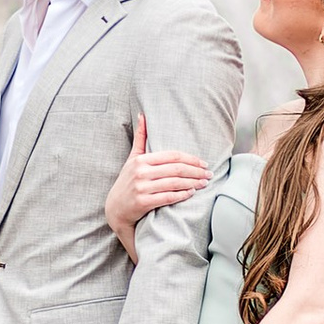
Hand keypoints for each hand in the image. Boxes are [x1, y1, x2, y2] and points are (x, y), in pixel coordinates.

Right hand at [104, 112, 213, 251]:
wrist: (115, 209)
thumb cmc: (127, 181)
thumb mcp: (132, 158)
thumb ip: (140, 138)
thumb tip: (143, 115)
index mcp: (141, 159)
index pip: (172, 156)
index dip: (191, 159)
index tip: (203, 163)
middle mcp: (140, 172)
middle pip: (176, 169)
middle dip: (196, 171)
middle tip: (209, 174)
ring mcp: (141, 187)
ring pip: (174, 183)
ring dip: (193, 183)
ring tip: (204, 183)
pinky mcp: (142, 202)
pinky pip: (168, 197)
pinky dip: (182, 195)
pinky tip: (191, 193)